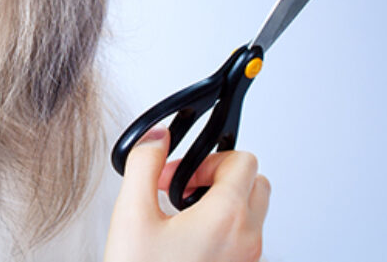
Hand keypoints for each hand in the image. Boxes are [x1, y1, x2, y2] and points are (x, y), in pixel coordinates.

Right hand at [104, 128, 269, 261]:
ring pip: (252, 213)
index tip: (178, 173)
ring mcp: (247, 259)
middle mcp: (246, 239)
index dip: (208, 157)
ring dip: (221, 202)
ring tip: (181, 214)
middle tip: (183, 188)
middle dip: (220, 177)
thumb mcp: (130, 214)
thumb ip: (144, 164)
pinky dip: (222, 229)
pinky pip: (243, 239)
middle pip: (256, 184)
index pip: (243, 160)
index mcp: (225, 217)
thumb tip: (157, 138)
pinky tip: (185, 238)